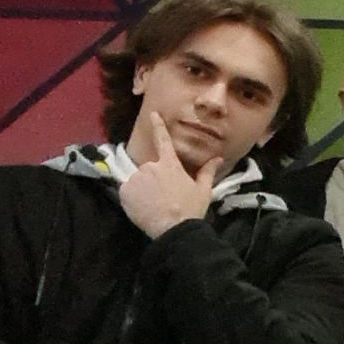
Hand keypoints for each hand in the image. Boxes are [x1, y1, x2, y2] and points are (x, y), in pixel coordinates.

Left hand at [119, 113, 221, 239]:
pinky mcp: (125, 191)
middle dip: (155, 180)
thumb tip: (218, 158)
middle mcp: (150, 167)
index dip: (158, 126)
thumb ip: (207, 172)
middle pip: (150, 169)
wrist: (174, 229)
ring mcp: (136, 179)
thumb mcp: (203, 191)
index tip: (153, 114)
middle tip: (164, 197)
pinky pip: (128, 192)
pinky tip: (143, 208)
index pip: (163, 140)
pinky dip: (134, 198)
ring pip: (139, 181)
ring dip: (144, 189)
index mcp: (170, 165)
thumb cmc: (191, 209)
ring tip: (153, 205)